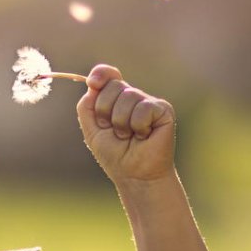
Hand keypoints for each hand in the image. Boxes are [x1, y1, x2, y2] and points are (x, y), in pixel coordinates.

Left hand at [76, 64, 176, 185]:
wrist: (134, 175)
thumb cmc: (115, 155)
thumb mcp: (92, 129)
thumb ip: (87, 106)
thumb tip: (93, 84)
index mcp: (116, 98)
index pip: (108, 75)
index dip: (101, 74)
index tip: (93, 83)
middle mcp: (133, 97)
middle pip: (113, 85)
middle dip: (106, 111)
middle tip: (115, 131)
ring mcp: (149, 102)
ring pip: (128, 97)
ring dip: (122, 123)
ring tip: (129, 137)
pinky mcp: (163, 110)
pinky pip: (143, 108)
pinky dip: (138, 126)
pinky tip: (144, 136)